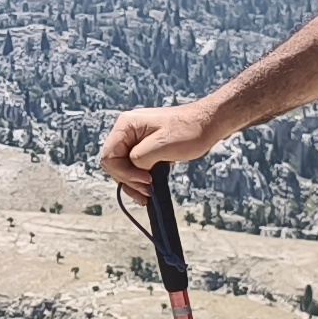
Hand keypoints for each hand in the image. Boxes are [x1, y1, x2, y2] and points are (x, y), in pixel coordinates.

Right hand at [101, 100, 228, 199]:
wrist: (208, 124)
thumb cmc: (188, 131)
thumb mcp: (161, 146)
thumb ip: (139, 159)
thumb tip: (134, 171)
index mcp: (126, 126)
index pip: (109, 157)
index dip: (124, 173)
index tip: (146, 180)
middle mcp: (126, 131)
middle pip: (114, 164)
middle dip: (128, 180)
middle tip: (147, 191)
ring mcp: (135, 140)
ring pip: (123, 168)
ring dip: (133, 183)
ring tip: (148, 195)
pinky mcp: (144, 148)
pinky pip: (134, 167)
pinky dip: (139, 179)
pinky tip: (149, 189)